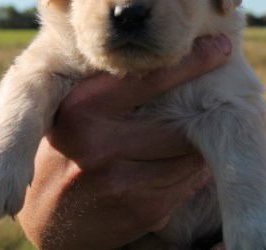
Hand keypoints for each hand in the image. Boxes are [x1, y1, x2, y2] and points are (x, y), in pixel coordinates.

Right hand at [18, 35, 231, 248]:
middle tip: (219, 102)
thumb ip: (107, 88)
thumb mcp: (71, 112)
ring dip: (196, 150)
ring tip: (192, 139)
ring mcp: (119, 181)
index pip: (149, 78)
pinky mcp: (137, 211)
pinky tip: (175, 169)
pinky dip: (188, 177)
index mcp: (81, 109)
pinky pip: (183, 188)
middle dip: (200, 118)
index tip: (221, 47)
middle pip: (178, 125)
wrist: (44, 216)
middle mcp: (98, 144)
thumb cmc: (62, 149)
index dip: (192, 62)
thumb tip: (163, 57)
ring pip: (187, 159)